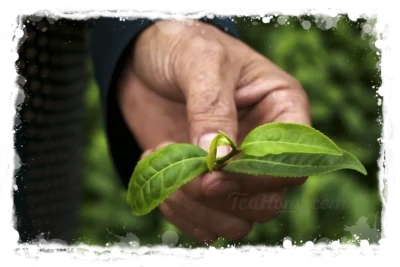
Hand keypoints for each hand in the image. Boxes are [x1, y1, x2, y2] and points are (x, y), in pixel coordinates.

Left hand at [117, 17, 310, 243]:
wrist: (144, 60)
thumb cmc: (182, 46)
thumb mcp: (200, 61)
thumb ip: (212, 107)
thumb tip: (219, 160)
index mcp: (280, 110)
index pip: (293, 164)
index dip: (258, 176)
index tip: (215, 170)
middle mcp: (261, 148)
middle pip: (268, 203)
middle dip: (226, 199)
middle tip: (190, 176)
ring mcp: (231, 170)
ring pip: (237, 222)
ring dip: (199, 210)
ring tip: (167, 174)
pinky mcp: (202, 183)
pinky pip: (206, 226)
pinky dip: (182, 217)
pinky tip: (162, 186)